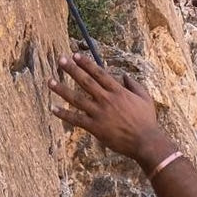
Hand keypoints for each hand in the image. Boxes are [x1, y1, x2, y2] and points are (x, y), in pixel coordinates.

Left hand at [49, 54, 170, 163]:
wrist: (145, 141)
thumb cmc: (147, 120)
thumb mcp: (145, 98)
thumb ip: (134, 84)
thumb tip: (124, 75)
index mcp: (118, 91)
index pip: (99, 73)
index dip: (86, 63)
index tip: (76, 55)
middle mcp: (107, 99)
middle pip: (85, 81)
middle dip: (72, 69)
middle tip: (61, 60)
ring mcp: (99, 113)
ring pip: (76, 98)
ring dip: (62, 89)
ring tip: (50, 81)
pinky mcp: (95, 127)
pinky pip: (76, 119)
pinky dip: (64, 114)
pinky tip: (53, 108)